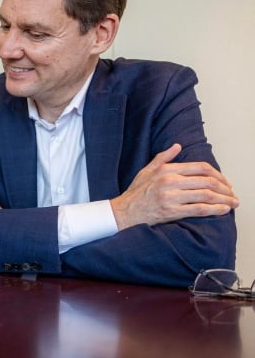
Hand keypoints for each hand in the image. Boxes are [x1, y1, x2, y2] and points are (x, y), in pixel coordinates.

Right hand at [111, 143, 238, 228]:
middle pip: (207, 182)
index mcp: (166, 170)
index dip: (218, 174)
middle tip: (232, 193)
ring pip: (206, 196)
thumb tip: (177, 146)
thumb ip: (163, 158)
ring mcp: (171, 197)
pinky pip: (199, 210)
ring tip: (233, 202)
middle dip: (225, 188)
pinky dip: (215, 210)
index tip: (225, 181)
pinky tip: (224, 210)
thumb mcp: (147, 170)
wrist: (125, 211)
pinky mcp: (172, 212)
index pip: (200, 168)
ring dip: (224, 199)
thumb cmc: (136, 192)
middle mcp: (170, 182)